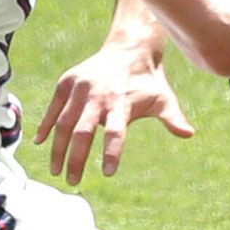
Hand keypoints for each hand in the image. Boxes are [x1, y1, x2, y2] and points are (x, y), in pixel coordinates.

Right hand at [33, 44, 194, 184]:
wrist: (129, 48)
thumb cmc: (147, 81)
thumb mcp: (163, 98)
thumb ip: (172, 118)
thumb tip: (189, 133)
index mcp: (121, 101)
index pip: (116, 131)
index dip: (111, 152)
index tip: (108, 173)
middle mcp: (97, 94)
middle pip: (83, 131)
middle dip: (76, 159)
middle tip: (73, 181)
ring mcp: (79, 87)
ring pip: (64, 122)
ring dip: (58, 148)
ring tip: (57, 171)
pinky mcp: (66, 82)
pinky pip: (53, 107)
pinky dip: (46, 125)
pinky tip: (40, 143)